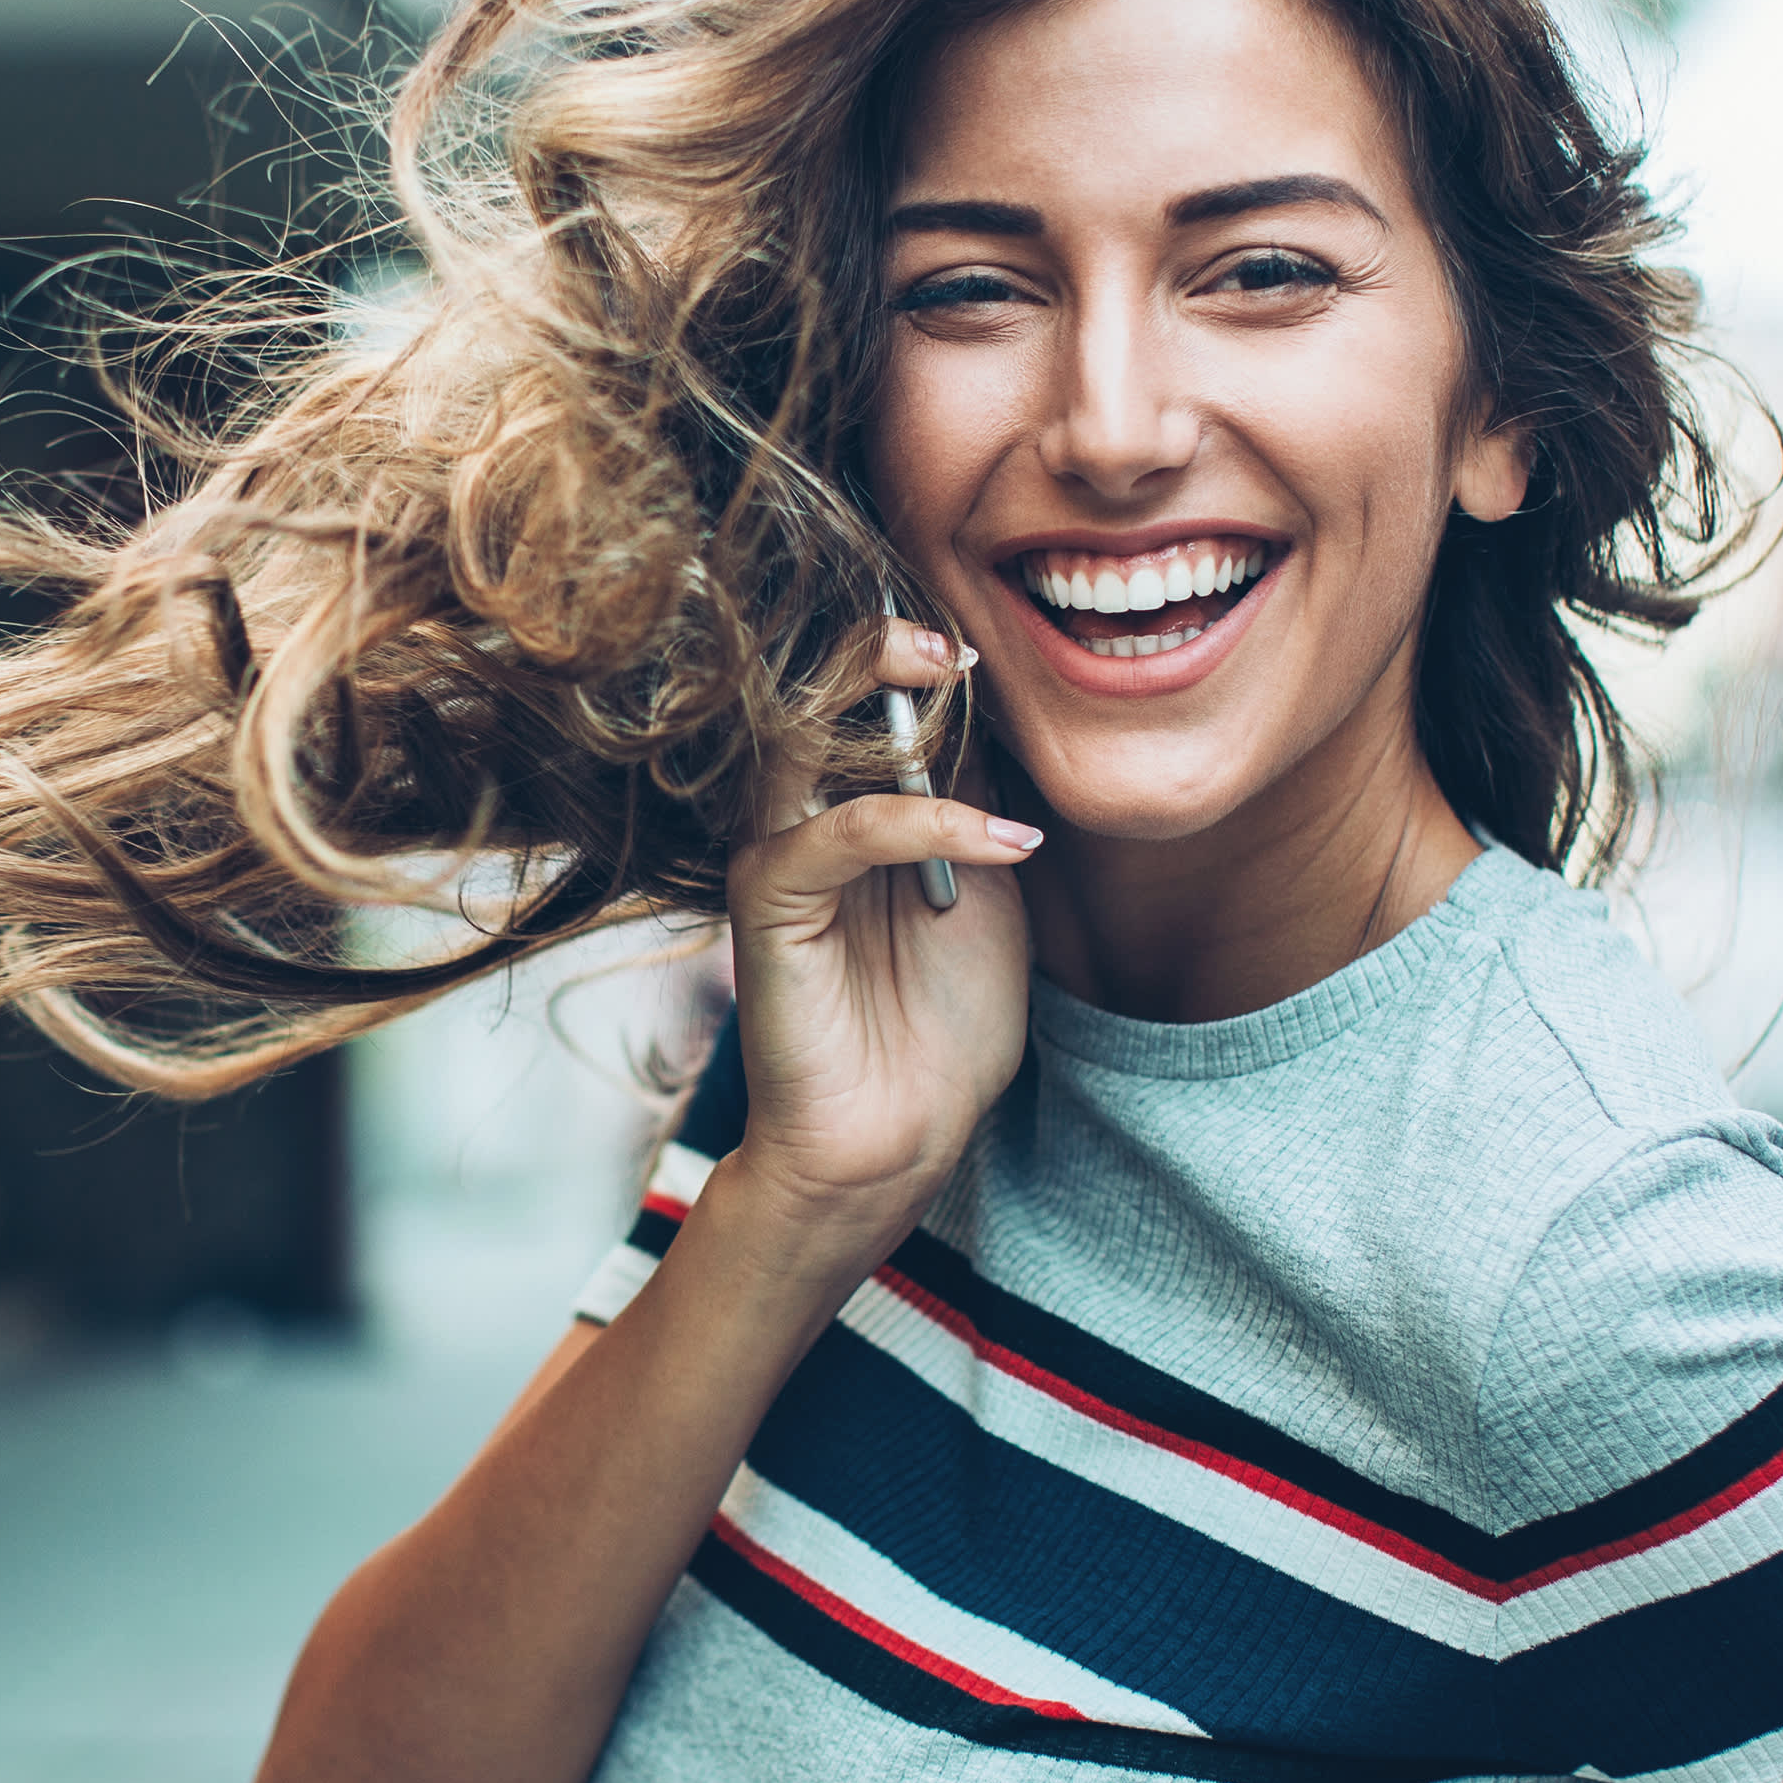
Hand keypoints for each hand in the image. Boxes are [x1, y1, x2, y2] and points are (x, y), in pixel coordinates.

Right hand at [721, 623, 1040, 1236]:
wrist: (896, 1140)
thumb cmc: (940, 1028)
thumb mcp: (990, 891)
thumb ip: (981, 807)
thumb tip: (1011, 719)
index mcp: (848, 809)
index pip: (866, 702)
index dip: (923, 662)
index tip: (994, 648)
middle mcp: (798, 819)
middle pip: (815, 693)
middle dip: (885, 648)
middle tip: (961, 642)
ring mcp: (777, 855)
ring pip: (802, 733)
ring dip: (883, 698)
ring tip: (959, 679)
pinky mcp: (770, 901)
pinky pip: (841, 831)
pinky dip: (930, 823)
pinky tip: (1009, 842)